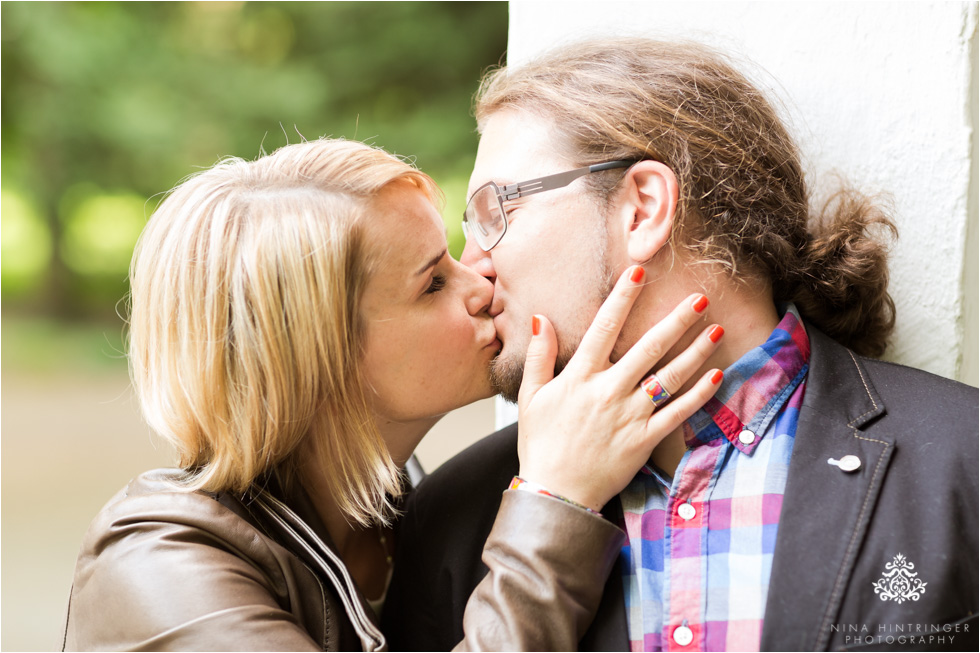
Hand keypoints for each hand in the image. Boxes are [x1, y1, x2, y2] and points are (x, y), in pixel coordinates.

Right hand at [516, 266, 723, 511]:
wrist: (555, 494)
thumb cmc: (541, 445)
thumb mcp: (530, 397)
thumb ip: (539, 356)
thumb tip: (542, 318)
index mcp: (579, 377)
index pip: (604, 327)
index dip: (622, 297)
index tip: (638, 271)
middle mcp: (608, 391)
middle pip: (649, 347)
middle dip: (677, 320)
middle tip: (700, 298)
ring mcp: (630, 416)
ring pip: (670, 377)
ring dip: (696, 351)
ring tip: (715, 328)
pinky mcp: (644, 440)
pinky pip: (678, 413)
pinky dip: (699, 394)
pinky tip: (716, 374)